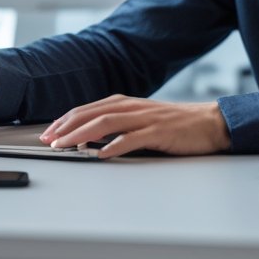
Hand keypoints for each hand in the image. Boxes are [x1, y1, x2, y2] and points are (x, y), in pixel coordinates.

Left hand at [39, 95, 231, 158]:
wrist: (210, 122)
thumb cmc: (175, 125)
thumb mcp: (141, 120)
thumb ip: (118, 125)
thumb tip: (89, 138)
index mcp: (125, 103)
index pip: (87, 110)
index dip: (65, 121)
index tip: (48, 133)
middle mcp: (132, 107)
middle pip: (91, 114)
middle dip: (66, 127)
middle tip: (48, 140)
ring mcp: (145, 118)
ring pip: (106, 124)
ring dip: (82, 135)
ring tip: (65, 146)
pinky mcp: (159, 131)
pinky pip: (133, 138)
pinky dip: (115, 146)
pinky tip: (102, 155)